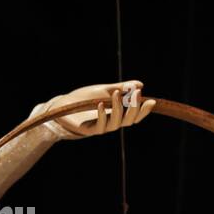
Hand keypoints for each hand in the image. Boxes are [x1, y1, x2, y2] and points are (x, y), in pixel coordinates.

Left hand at [34, 79, 155, 137]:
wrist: (62, 105)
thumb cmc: (83, 98)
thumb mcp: (103, 90)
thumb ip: (121, 87)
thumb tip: (140, 84)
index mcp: (115, 113)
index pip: (133, 115)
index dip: (143, 111)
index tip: (152, 101)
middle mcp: (110, 122)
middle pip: (128, 121)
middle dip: (134, 109)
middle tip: (137, 95)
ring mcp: (100, 126)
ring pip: (115, 124)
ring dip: (118, 109)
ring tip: (118, 94)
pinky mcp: (88, 129)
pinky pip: (99, 126)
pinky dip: (101, 115)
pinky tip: (101, 104)